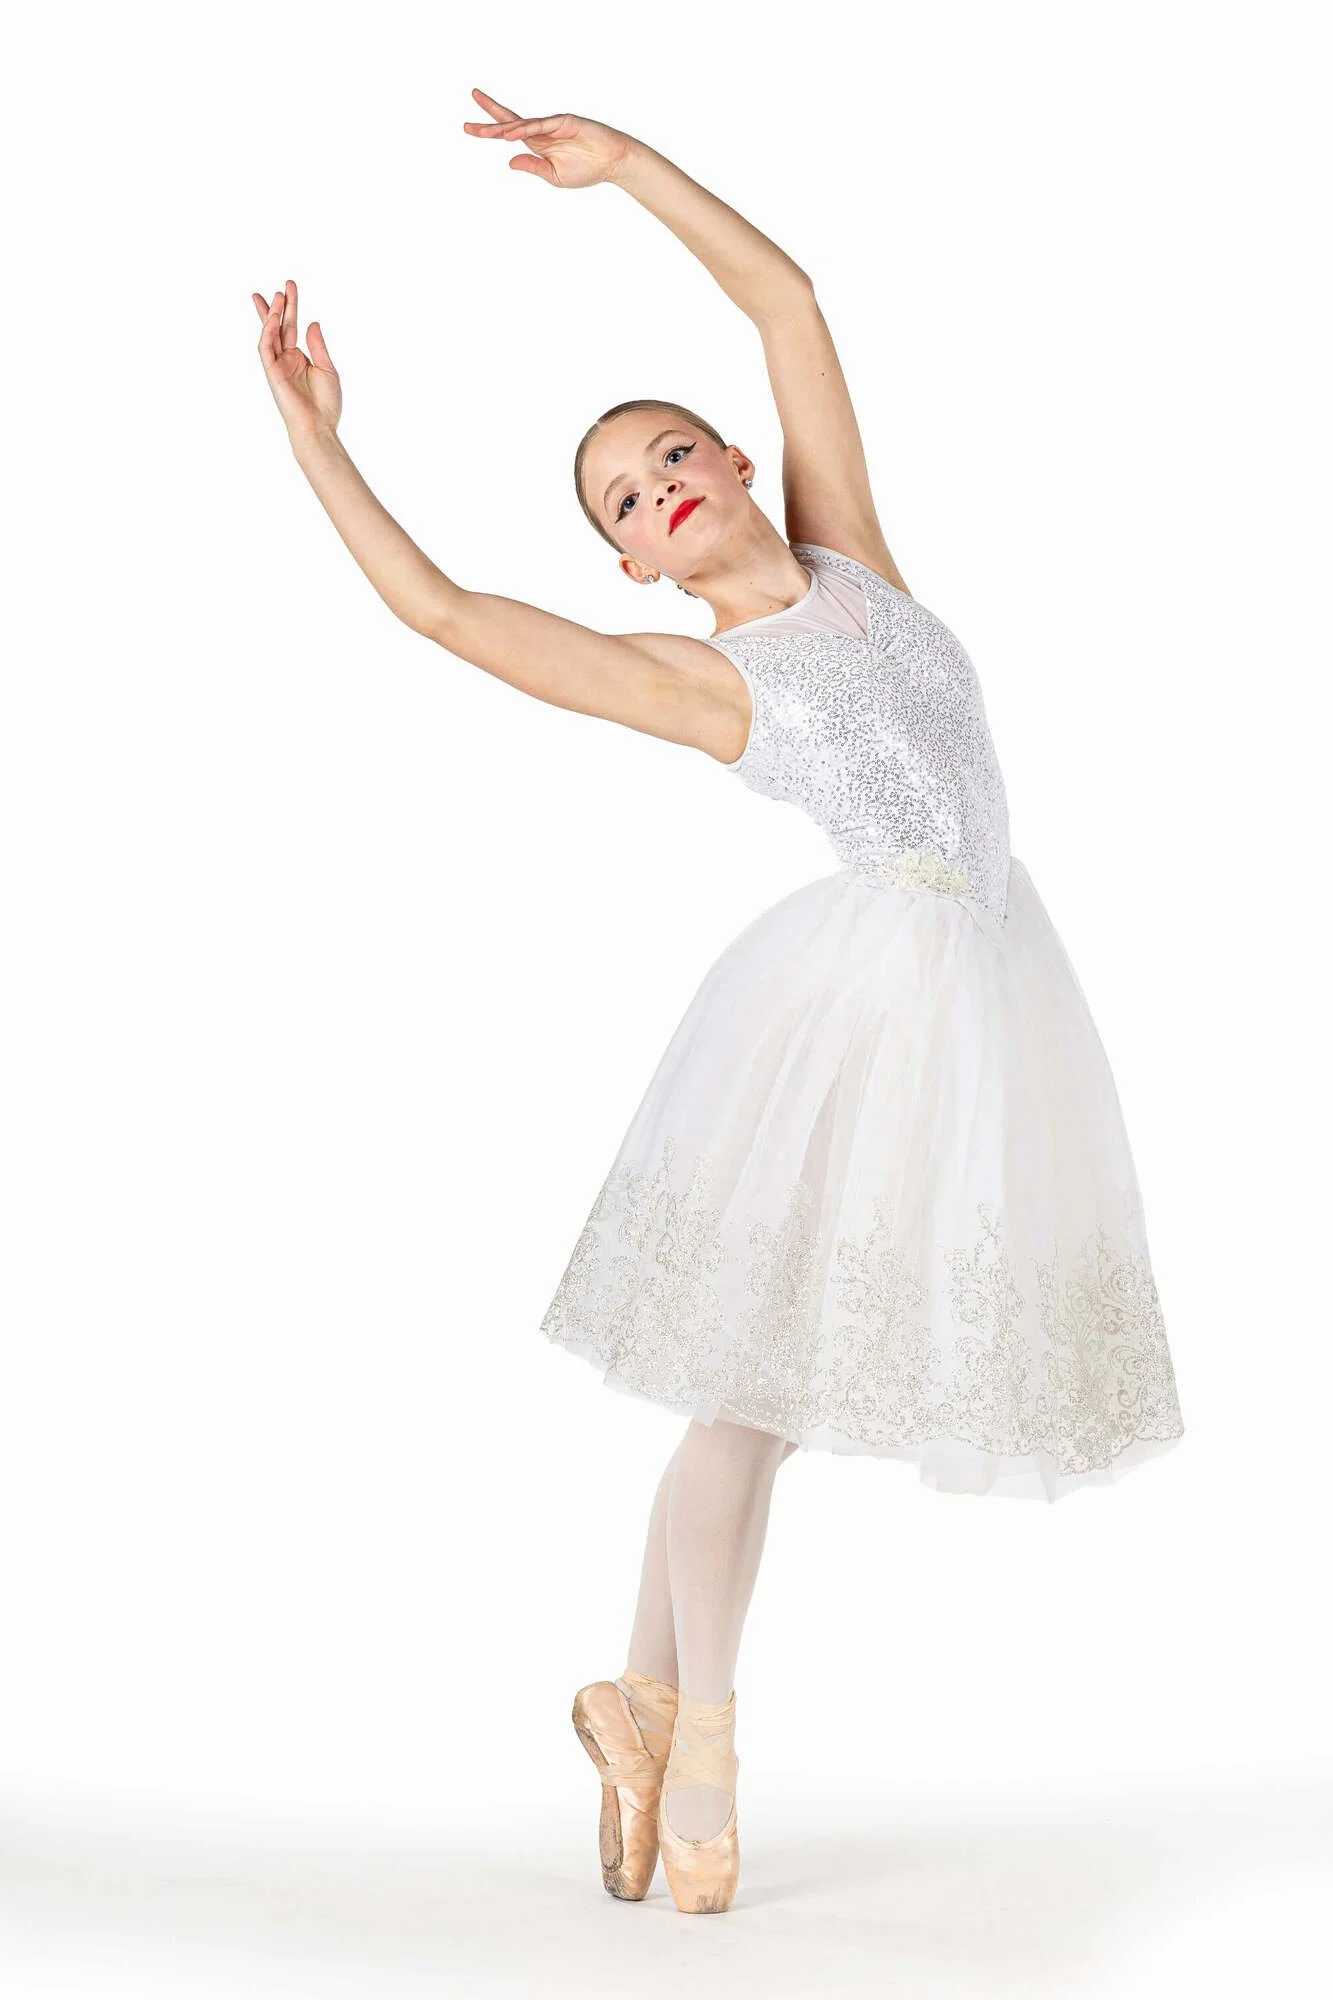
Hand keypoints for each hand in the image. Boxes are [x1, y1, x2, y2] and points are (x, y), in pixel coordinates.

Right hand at [251, 279, 342, 442]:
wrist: (319, 426)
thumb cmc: (326, 403)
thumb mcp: (327, 368)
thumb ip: (318, 345)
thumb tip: (312, 322)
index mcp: (299, 358)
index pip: (291, 327)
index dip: (291, 307)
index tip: (290, 288)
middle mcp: (286, 359)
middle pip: (279, 327)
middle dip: (279, 306)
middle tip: (282, 286)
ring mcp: (277, 366)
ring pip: (271, 335)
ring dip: (273, 315)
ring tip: (277, 297)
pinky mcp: (272, 373)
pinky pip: (265, 349)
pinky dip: (268, 333)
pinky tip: (273, 319)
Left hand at [462, 87, 632, 188]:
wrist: (612, 162)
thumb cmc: (587, 169)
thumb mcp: (554, 176)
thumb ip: (532, 167)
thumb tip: (509, 161)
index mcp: (537, 144)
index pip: (508, 134)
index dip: (489, 131)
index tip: (469, 128)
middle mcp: (541, 131)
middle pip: (510, 120)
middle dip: (490, 113)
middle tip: (471, 102)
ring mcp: (552, 124)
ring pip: (522, 124)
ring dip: (503, 127)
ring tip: (485, 132)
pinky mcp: (565, 121)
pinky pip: (540, 125)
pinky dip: (525, 129)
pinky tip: (511, 133)